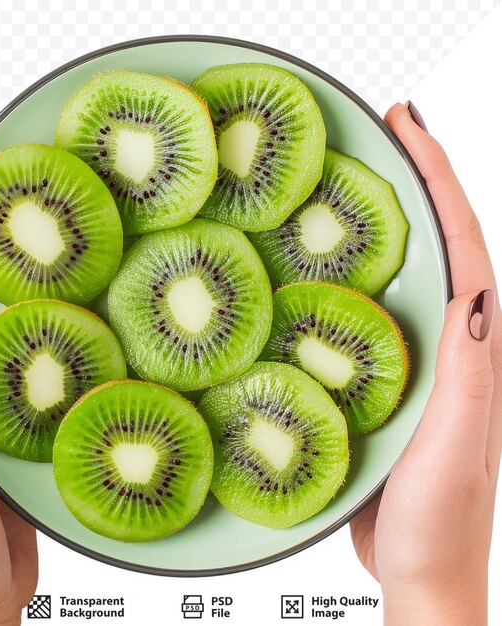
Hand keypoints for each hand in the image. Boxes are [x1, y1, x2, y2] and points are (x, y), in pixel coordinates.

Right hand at [350, 103, 500, 624]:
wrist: (417, 563)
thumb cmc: (439, 515)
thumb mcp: (458, 442)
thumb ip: (469, 373)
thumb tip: (475, 294)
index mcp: (475, 348)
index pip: (465, 245)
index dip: (439, 180)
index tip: (410, 127)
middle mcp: (449, 343)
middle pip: (435, 244)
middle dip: (414, 179)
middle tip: (382, 130)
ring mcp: (413, 357)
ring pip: (397, 272)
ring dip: (379, 220)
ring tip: (345, 177)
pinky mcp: (377, 375)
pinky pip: (362, 311)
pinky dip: (344, 276)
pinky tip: (314, 265)